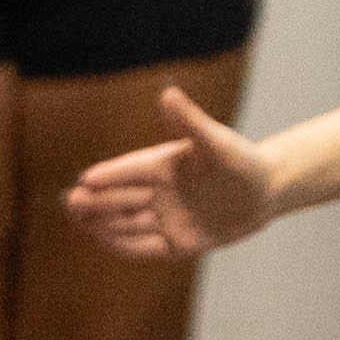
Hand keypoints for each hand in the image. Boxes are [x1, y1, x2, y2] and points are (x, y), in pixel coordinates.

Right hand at [67, 82, 281, 258]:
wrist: (266, 192)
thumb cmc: (243, 161)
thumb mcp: (219, 143)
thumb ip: (191, 122)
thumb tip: (168, 93)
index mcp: (164, 164)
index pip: (131, 170)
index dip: (110, 175)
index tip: (86, 178)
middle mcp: (158, 191)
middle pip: (120, 197)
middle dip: (96, 200)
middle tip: (73, 201)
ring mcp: (164, 217)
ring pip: (126, 223)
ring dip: (102, 222)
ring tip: (79, 221)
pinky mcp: (176, 242)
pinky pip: (143, 246)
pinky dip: (121, 243)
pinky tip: (100, 239)